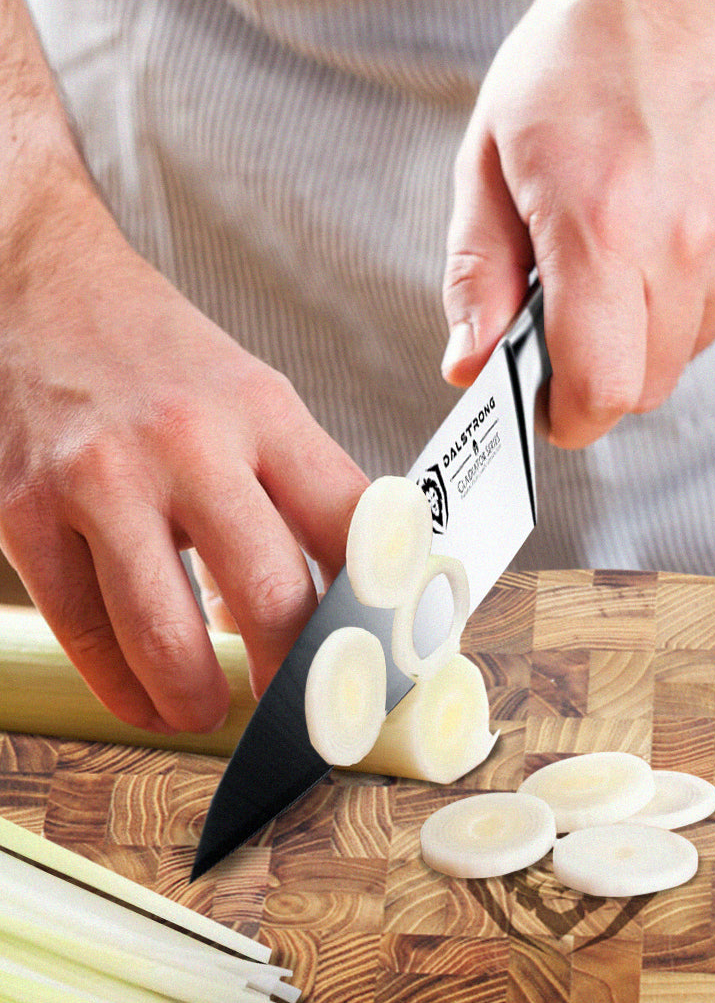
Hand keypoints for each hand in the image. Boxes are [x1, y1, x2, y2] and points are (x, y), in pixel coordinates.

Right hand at [0, 180, 366, 732]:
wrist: (43, 290)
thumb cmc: (164, 359)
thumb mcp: (259, 398)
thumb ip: (307, 489)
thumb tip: (362, 588)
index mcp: (266, 412)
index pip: (355, 526)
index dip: (384, 608)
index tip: (390, 656)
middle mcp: (190, 444)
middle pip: (272, 594)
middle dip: (300, 678)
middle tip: (308, 708)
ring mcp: (101, 481)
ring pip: (169, 635)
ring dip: (205, 701)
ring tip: (218, 712)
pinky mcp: (26, 514)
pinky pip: (86, 634)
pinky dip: (127, 689)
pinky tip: (152, 700)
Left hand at [442, 0, 714, 447]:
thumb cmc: (587, 52)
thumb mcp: (494, 155)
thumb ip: (477, 273)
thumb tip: (471, 362)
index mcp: (604, 227)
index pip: (602, 390)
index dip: (569, 417)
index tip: (550, 409)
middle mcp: (688, 242)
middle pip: (648, 386)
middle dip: (604, 376)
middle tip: (574, 323)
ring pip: (690, 349)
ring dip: (648, 332)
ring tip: (625, 253)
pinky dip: (692, 290)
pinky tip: (672, 227)